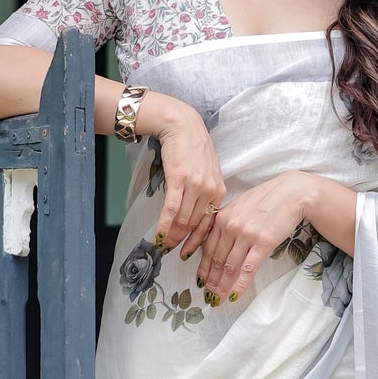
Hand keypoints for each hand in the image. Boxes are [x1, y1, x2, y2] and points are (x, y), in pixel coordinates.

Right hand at [145, 103, 226, 258]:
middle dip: (183, 242)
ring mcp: (195, 185)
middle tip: (172, 252)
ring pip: (183, 219)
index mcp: (219, 190)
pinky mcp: (179, 179)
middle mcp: (210, 190)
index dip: (198, 242)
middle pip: (195, 225)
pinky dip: (164, 225)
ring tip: (163, 245)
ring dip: (172, 236)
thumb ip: (205, 194)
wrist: (182, 125)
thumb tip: (197, 215)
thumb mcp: (207, 172)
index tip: (189, 253)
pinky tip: (158, 235)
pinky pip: (172, 209)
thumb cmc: (192, 147)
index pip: (209, 223)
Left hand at [195, 173, 313, 302]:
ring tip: (218, 300)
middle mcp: (230, 226)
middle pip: (217, 261)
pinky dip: (239, 285)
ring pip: (229, 267)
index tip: (201, 282)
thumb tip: (217, 243)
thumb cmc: (267, 199)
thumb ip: (226, 223)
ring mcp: (246, 235)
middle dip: (211, 282)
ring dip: (222, 287)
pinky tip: (234, 296)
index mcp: (222, 217)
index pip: (208, 249)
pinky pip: (247, 268)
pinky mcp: (263, 243)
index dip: (203, 269)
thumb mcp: (240, 206)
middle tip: (208, 297)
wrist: (291, 193)